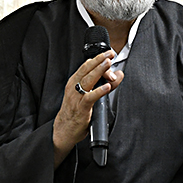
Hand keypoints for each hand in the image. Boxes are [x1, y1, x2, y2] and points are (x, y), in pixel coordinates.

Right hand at [52, 50, 123, 166]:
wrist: (64, 129)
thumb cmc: (75, 111)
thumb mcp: (88, 95)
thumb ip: (104, 84)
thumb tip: (118, 75)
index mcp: (74, 81)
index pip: (86, 65)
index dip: (98, 58)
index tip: (108, 53)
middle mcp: (74, 87)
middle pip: (87, 69)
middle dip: (99, 60)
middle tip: (110, 54)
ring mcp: (76, 97)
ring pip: (88, 80)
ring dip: (99, 71)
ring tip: (108, 64)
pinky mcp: (81, 108)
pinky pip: (90, 97)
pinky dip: (99, 91)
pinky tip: (107, 87)